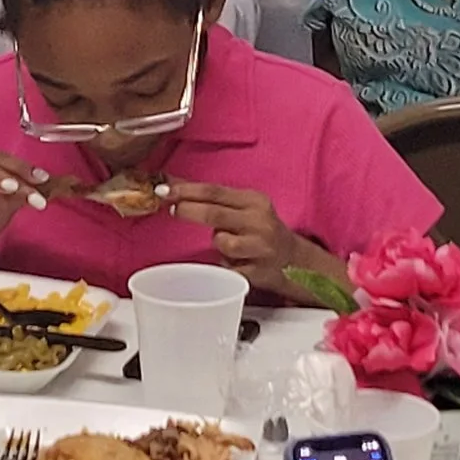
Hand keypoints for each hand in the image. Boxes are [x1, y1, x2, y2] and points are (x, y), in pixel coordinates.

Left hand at [162, 180, 333, 298]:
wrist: (294, 261)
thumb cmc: (261, 231)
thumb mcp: (245, 208)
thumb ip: (214, 200)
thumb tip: (174, 188)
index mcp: (255, 201)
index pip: (215, 191)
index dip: (187, 190)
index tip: (165, 190)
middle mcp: (260, 221)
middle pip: (215, 213)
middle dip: (189, 210)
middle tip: (173, 209)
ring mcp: (261, 247)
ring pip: (222, 242)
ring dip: (218, 243)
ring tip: (230, 245)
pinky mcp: (258, 271)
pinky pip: (228, 267)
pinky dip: (226, 265)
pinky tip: (238, 262)